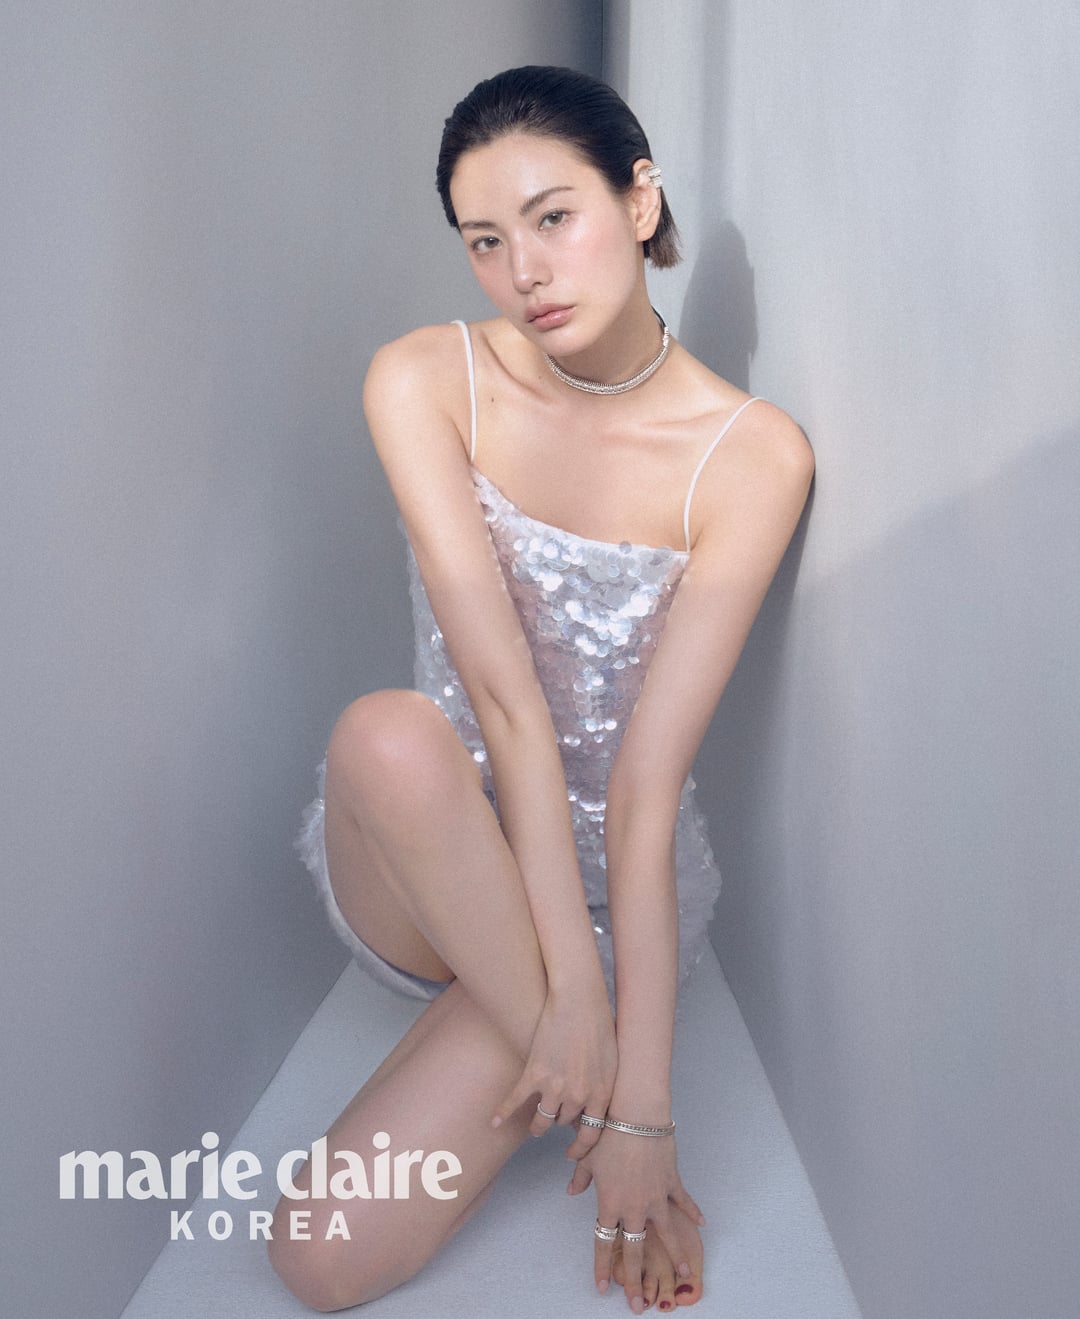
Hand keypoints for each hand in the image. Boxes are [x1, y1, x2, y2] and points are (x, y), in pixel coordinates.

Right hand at [491, 977, 615, 1146]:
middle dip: (561, 1121)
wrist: (579, 1000)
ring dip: (538, 1126)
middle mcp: (578, 1096)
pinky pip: (515, 1101)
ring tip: (535, 1127)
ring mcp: (554, 1086)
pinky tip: (494, 1122)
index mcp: (601, 1094)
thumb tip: (600, 1108)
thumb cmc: (600, 1025)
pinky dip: (503, 1113)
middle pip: (564, 1122)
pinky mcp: (533, 1073)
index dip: (581, 1149)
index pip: (591, 1135)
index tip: (573, 1155)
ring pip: (542, 1120)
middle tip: (556, 1121)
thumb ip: (606, 1088)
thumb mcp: (614, 1062)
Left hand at [568, 1128, 704, 1311]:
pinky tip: (701, 1224)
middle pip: (634, 1249)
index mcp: (610, 1203)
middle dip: (635, 1279)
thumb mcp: (586, 1156)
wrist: (636, 1115)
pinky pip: (684, 1202)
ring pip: (667, 1234)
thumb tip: (571, 1191)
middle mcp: (634, 1207)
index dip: (602, 1266)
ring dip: (675, 1255)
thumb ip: (579, 1177)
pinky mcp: (672, 1183)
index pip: (603, 1242)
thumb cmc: (607, 1133)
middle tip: (639, 1304)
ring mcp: (656, 1197)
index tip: (603, 1288)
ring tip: (682, 1275)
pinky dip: (692, 1212)